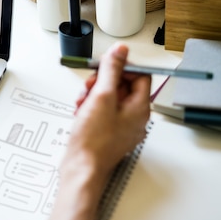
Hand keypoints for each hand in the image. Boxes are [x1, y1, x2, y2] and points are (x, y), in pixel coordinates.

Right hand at [68, 42, 151, 177]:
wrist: (81, 167)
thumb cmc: (93, 140)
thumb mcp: (101, 97)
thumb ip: (111, 70)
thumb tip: (120, 52)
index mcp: (140, 108)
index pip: (140, 76)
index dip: (121, 68)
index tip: (105, 67)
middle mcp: (135, 118)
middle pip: (123, 86)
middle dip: (103, 83)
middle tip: (90, 87)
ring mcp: (122, 126)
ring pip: (110, 98)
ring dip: (93, 94)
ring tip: (82, 102)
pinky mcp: (108, 132)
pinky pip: (102, 111)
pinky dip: (90, 107)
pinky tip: (80, 112)